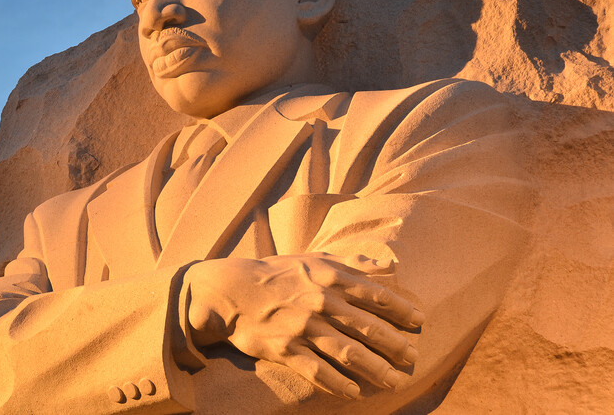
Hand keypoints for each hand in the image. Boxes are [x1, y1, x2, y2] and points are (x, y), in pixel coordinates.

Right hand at [183, 253, 423, 398]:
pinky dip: (339, 383)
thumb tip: (391, 266)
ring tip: (395, 381)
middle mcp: (319, 302)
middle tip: (413, 358)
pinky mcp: (285, 349)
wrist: (231, 291)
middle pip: (368, 328)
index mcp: (328, 277)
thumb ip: (352, 263)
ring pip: (349, 352)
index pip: (376, 295)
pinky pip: (318, 370)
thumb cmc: (276, 273)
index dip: (402, 310)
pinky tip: (356, 392)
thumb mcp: (313, 259)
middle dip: (396, 345)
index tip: (419, 322)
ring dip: (376, 369)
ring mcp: (302, 327)